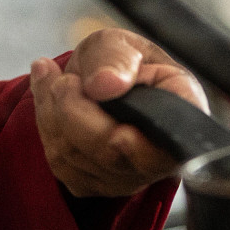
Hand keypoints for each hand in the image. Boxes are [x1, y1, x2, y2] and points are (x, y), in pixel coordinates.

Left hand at [30, 28, 205, 197]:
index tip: (120, 136)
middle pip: (113, 153)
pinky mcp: (101, 186)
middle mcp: (164, 150)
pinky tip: (48, 100)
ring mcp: (133, 175)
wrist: (97, 82)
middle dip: (73, 110)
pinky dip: (46, 129)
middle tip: (63, 78)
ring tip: (50, 77)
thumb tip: (105, 85)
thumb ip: (115, 57)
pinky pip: (62, 165)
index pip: (175, 137)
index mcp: (183, 105)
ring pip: (80, 158)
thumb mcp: (117, 43)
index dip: (144, 146)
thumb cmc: (116, 62)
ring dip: (52, 113)